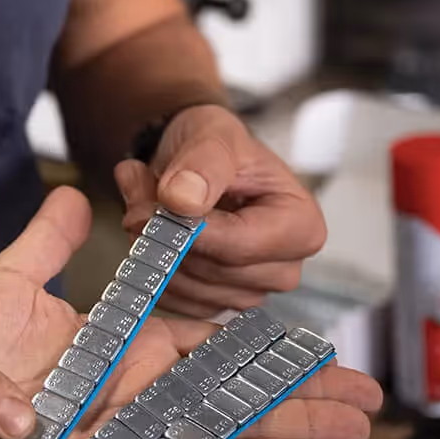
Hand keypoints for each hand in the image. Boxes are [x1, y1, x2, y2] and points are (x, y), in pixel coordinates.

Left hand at [0, 186, 382, 438]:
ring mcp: (132, 431)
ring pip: (227, 429)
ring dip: (293, 429)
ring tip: (354, 431)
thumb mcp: (12, 281)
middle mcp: (141, 393)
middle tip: (367, 399)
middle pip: (238, 392)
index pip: (214, 346)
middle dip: (303, 396)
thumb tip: (78, 195)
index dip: (267, 345)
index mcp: (128, 349)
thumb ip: (50, 240)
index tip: (319, 343)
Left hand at [115, 104, 324, 317]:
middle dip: (163, 233)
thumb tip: (183, 199)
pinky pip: (172, 299)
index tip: (150, 202)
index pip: (240, 246)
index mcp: (302, 226)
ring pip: (185, 286)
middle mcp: (284, 268)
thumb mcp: (214, 134)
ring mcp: (250, 292)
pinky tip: (146, 228)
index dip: (189, 229)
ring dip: (148, 245)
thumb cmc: (219, 148)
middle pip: (211, 270)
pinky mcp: (216, 303)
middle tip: (137, 189)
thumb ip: (203, 162)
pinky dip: (149, 264)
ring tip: (141, 199)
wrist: (198, 162)